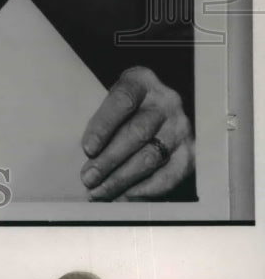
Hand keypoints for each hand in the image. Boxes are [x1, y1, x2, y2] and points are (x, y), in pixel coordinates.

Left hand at [80, 66, 193, 200]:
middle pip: (136, 133)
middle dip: (109, 160)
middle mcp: (166, 102)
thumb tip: (88, 156)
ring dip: (122, 179)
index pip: (122, 100)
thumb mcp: (112, 96)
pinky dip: (144, 190)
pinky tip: (124, 197)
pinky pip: (168, 176)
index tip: (88, 149)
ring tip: (100, 192)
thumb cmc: (125, 103)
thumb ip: (101, 118)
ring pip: (150, 157)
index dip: (104, 125)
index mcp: (141, 81)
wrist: (159, 104)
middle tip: (88, 178)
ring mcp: (181, 127)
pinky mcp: (190, 152)